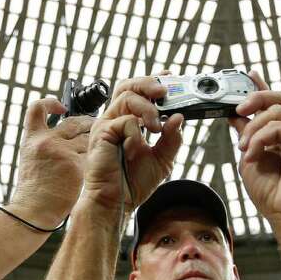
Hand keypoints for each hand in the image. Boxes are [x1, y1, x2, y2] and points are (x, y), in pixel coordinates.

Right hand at [8, 97, 91, 228]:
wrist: (35, 210)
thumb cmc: (35, 190)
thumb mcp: (31, 160)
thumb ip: (44, 145)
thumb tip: (64, 134)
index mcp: (32, 139)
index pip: (37, 108)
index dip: (51, 103)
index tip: (62, 107)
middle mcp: (46, 141)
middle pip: (73, 121)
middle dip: (87, 124)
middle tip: (94, 128)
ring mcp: (62, 151)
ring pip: (87, 137)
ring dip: (95, 141)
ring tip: (100, 147)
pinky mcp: (76, 164)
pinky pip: (92, 153)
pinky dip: (97, 157)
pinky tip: (100, 162)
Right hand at [82, 77, 183, 211]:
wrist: (117, 202)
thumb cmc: (132, 182)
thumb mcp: (162, 159)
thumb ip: (172, 139)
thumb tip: (179, 117)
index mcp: (128, 121)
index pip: (138, 92)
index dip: (153, 81)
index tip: (171, 77)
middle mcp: (115, 119)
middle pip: (128, 85)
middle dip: (148, 82)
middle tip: (165, 91)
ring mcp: (106, 124)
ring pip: (127, 97)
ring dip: (148, 109)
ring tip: (156, 127)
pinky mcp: (101, 133)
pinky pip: (125, 121)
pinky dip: (137, 133)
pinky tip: (137, 149)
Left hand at [229, 72, 280, 227]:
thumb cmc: (273, 194)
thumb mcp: (250, 157)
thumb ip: (247, 134)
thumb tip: (236, 114)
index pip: (273, 104)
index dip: (261, 87)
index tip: (248, 74)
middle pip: (280, 97)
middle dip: (256, 96)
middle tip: (238, 108)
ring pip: (277, 109)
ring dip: (253, 127)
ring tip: (244, 147)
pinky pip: (280, 125)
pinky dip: (261, 138)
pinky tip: (253, 154)